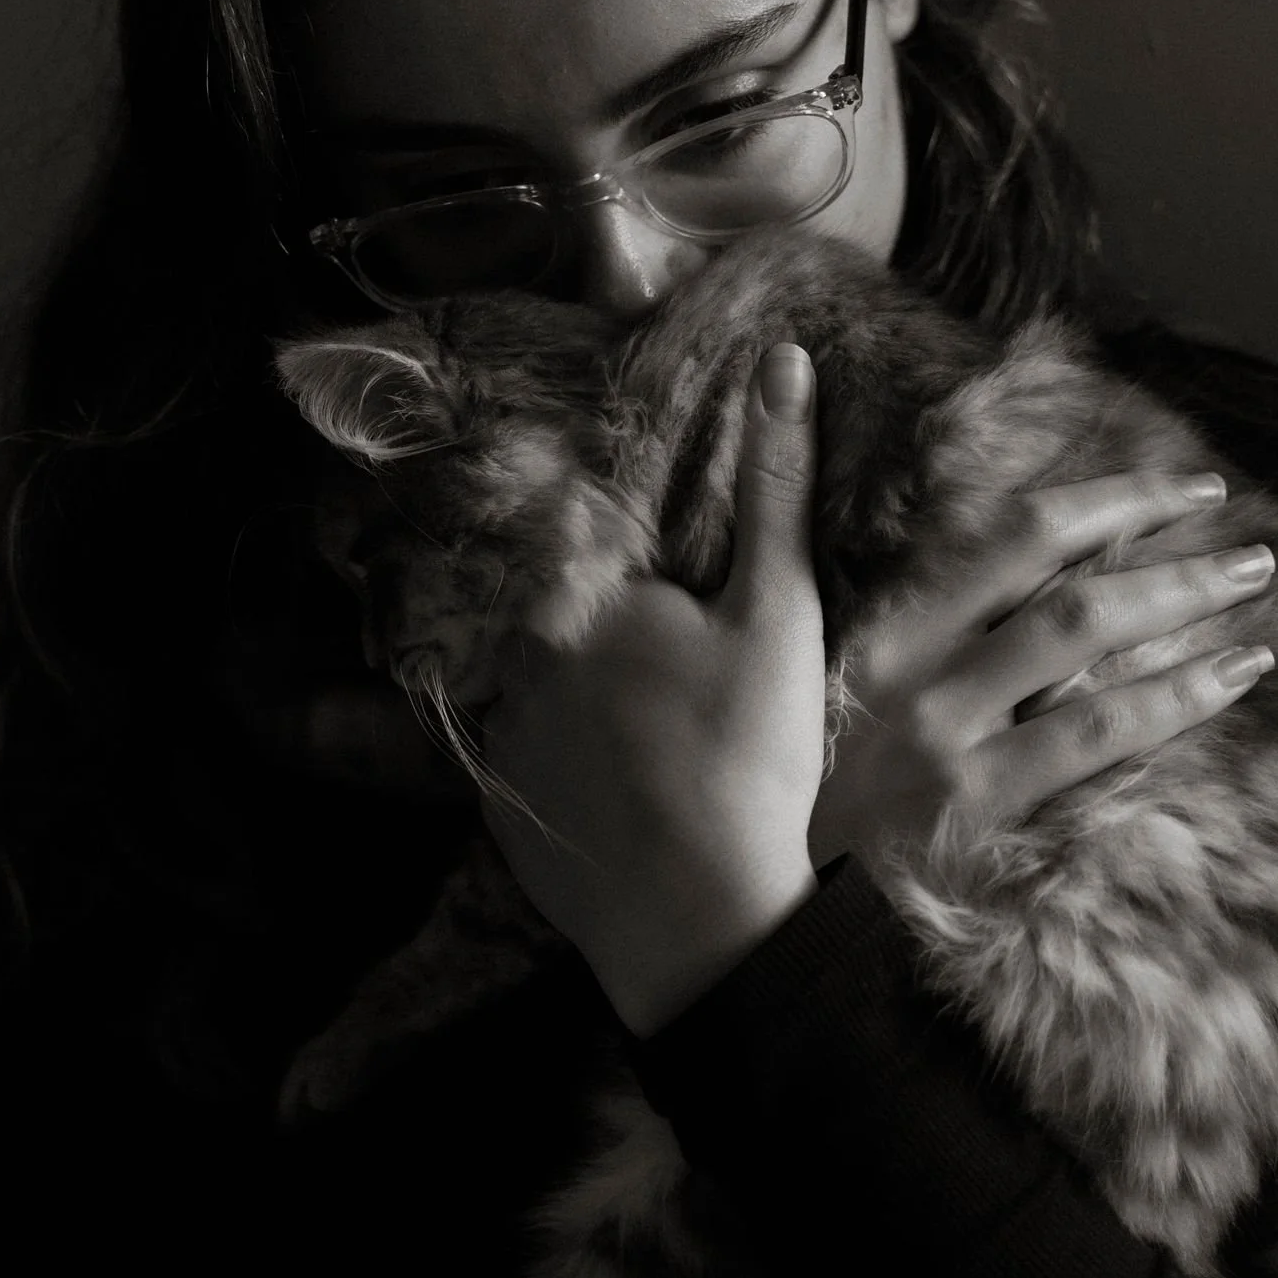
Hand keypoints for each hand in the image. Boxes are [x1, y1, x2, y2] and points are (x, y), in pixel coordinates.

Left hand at [480, 344, 827, 1038]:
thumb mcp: (775, 609)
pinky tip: (613, 777)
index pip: (579, 524)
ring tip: (635, 711)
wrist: (704, 920)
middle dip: (584, 602)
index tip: (651, 551)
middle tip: (654, 643)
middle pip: (550, 602)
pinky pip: (522, 756)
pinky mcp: (499, 808)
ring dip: (563, 680)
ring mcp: (496, 736)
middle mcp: (512, 653)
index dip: (615, 527)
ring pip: (528, 678)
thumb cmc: (748, 755)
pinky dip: (555, 755)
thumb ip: (773, 483)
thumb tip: (780, 357)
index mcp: (575, 592)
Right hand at [807, 472, 1277, 866]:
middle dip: (1165, 549)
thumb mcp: (857, 690)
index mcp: (892, 626)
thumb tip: (1048, 566)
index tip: (1188, 489)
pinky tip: (1232, 677)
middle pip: (1061, 582)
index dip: (1111, 502)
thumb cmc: (837, 793)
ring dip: (1180, 603)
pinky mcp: (975, 805)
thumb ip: (936, 626)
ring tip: (1254, 593)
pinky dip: (1175, 696)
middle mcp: (916, 669)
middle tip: (1252, 544)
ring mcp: (945, 737)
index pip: (1014, 535)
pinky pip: (1095, 735)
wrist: (784, 905)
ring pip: (1082, 640)